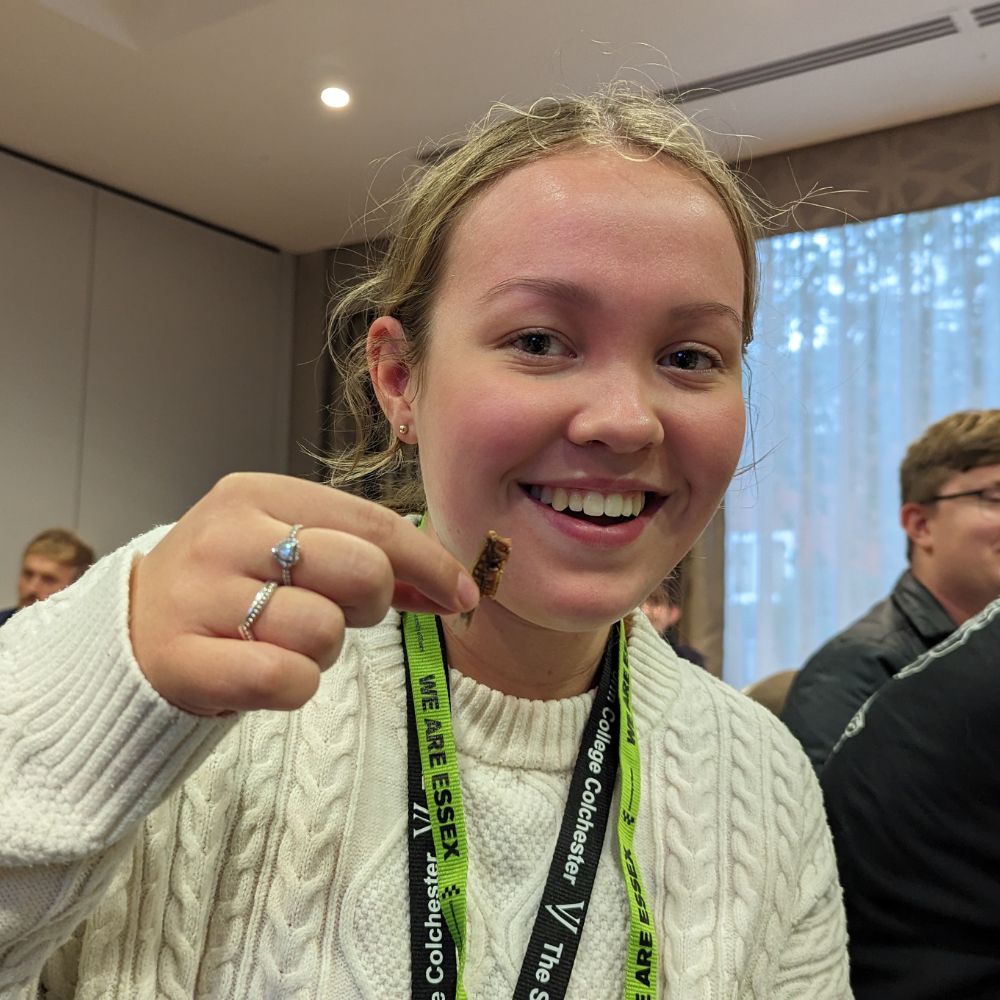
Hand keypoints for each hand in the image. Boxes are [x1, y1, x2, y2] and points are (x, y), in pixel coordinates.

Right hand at [129, 473, 477, 715]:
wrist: (133, 630)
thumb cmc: (233, 585)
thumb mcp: (290, 547)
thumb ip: (367, 557)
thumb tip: (453, 586)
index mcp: (258, 492)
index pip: (373, 523)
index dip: (431, 563)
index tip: (464, 594)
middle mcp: (227, 534)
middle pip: (361, 571)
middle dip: (372, 604)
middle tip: (342, 614)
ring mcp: (199, 595)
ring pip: (325, 631)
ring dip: (323, 649)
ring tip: (285, 640)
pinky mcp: (182, 659)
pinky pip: (286, 679)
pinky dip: (294, 686)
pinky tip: (266, 673)